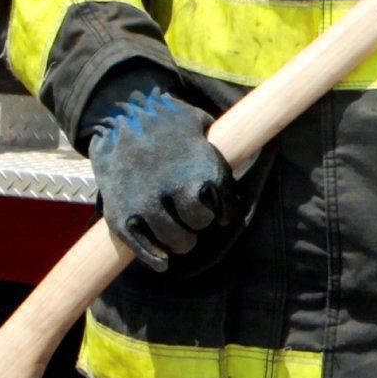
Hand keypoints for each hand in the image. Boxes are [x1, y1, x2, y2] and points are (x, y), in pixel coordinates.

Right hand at [85, 76, 231, 270]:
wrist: (117, 117)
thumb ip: (220, 147)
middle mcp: (173, 188)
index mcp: (199, 168)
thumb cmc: (166, 121)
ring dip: (180, 241)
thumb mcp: (200, 123)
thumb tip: (259, 147)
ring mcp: (145, 203)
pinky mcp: (121, 216)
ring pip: (175, 241)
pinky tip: (163, 260)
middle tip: (192, 218)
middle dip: (198, 222)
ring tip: (178, 233)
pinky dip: (155, 258)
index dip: (223, 211)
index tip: (220, 211)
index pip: (224, 210)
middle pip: (198, 226)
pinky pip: (144, 250)